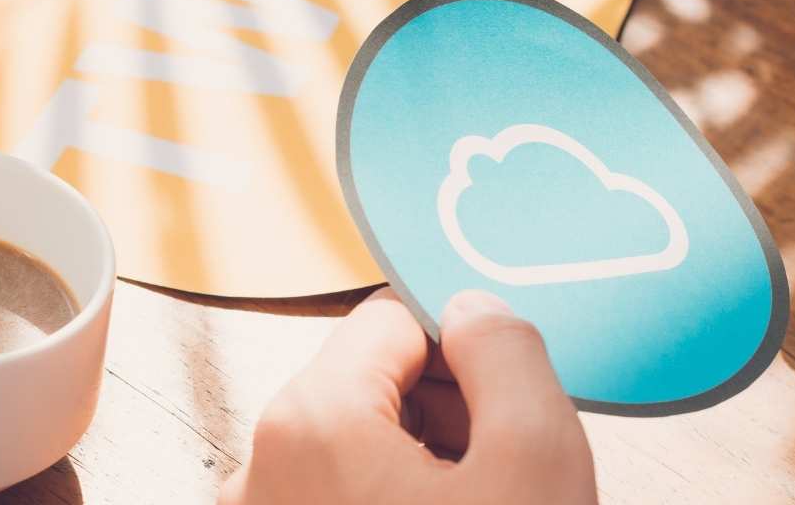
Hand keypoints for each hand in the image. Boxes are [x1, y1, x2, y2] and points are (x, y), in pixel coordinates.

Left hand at [221, 289, 594, 504]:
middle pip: (371, 385)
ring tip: (482, 501)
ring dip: (426, 464)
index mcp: (308, 423)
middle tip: (504, 468)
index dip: (466, 350)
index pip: (393, 322)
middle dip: (448, 411)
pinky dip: (393, 500)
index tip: (510, 399)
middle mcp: (258, 469)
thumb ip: (507, 354)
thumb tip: (474, 308)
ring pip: (358, 449)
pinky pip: (338, 496)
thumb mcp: (536, 460)